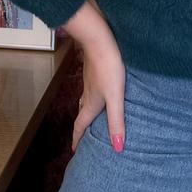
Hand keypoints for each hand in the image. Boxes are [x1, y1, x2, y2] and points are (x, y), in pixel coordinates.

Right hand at [72, 35, 126, 154]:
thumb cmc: (108, 68)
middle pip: (82, 114)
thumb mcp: (115, 97)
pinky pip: (90, 89)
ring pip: (85, 101)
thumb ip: (116, 121)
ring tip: (91, 117)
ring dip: (86, 111)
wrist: (99, 41)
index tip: (74, 151)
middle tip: (82, 137)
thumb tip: (118, 148)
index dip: (77, 139)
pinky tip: (98, 91)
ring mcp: (90, 81)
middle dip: (81, 127)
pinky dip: (91, 97)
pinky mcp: (93, 71)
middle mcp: (88, 94)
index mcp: (91, 103)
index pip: (81, 125)